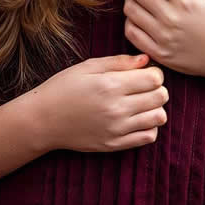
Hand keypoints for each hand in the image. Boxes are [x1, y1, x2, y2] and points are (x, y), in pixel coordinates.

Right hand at [40, 54, 169, 152]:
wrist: (44, 120)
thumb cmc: (65, 87)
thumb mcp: (89, 66)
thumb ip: (120, 62)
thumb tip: (146, 60)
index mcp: (110, 85)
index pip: (154, 79)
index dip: (155, 73)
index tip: (145, 72)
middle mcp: (116, 109)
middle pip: (160, 97)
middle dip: (158, 88)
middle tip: (144, 86)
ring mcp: (117, 130)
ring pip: (159, 118)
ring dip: (155, 108)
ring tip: (141, 103)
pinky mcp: (114, 145)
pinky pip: (148, 137)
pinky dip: (149, 126)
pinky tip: (136, 118)